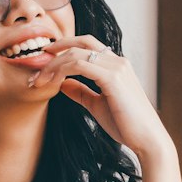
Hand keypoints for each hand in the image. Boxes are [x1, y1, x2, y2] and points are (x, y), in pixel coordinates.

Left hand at [29, 35, 167, 153]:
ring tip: (39, 80)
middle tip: (36, 64)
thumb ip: (80, 91)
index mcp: (116, 65)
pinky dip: (62, 71)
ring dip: (53, 65)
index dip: (64, 47)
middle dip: (55, 50)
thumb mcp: (96, 104)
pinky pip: (80, 65)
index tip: (45, 60)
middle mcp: (117, 61)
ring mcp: (116, 67)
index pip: (87, 44)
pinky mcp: (113, 78)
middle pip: (80, 43)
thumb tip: (62, 83)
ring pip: (76, 53)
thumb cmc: (125, 124)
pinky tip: (52, 83)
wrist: (146, 139)